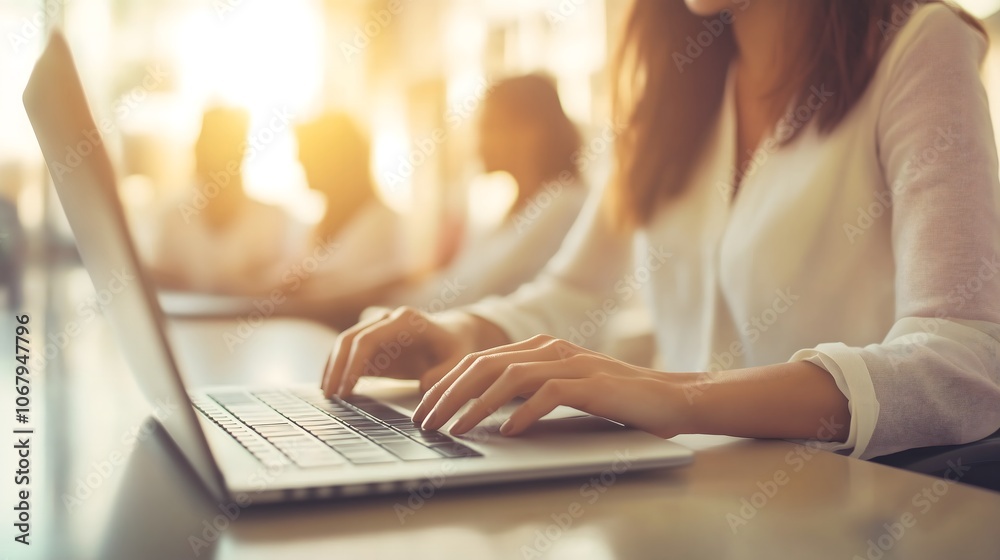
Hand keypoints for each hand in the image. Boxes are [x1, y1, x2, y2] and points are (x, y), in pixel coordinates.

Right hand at [320, 307, 508, 396]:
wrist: (454, 337)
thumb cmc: (457, 349)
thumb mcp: (459, 361)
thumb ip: (443, 374)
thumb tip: (423, 386)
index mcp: (406, 320)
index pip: (369, 339)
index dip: (353, 364)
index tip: (346, 390)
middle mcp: (387, 318)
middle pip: (350, 339)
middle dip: (337, 367)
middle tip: (330, 397)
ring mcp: (377, 328)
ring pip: (345, 344)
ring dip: (333, 368)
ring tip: (327, 396)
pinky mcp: (373, 343)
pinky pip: (349, 354)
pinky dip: (339, 369)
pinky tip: (333, 390)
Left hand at [412, 334, 695, 437]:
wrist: (669, 397)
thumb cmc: (614, 399)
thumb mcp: (562, 388)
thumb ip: (527, 390)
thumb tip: (482, 410)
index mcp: (539, 346)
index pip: (479, 360)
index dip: (446, 383)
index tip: (423, 407)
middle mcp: (550, 348)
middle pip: (485, 365)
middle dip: (448, 394)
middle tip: (426, 422)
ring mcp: (572, 364)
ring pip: (509, 377)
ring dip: (476, 406)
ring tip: (455, 430)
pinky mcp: (593, 384)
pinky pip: (549, 394)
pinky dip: (524, 412)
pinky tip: (507, 431)